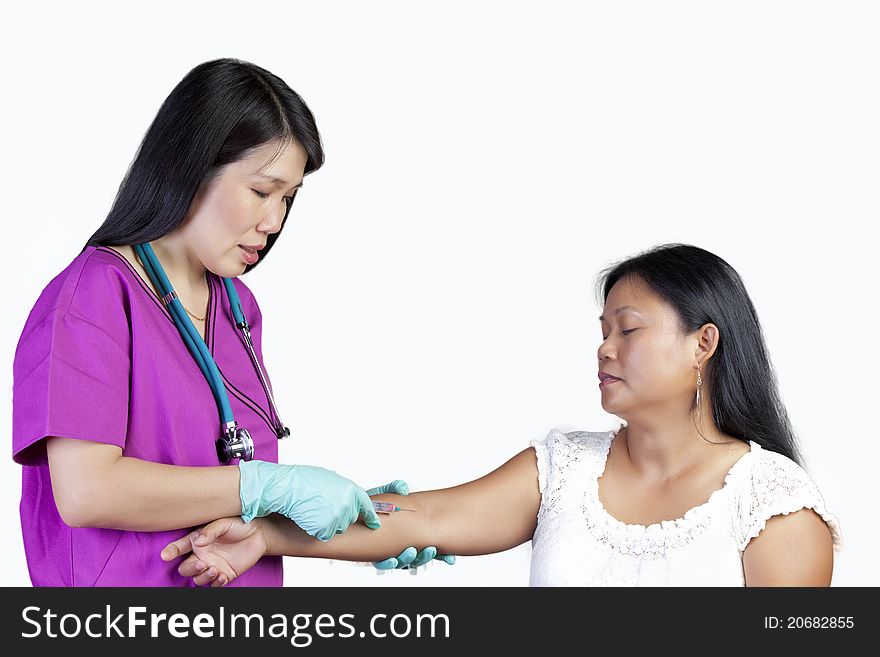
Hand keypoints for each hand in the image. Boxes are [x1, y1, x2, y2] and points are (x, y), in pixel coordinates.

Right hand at [160, 517, 265, 586]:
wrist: (259, 534)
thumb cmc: (239, 524)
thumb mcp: (224, 523)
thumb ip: (210, 532)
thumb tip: (198, 542)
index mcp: (197, 541)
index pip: (179, 548)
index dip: (170, 551)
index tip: (165, 555)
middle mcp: (202, 555)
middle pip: (185, 569)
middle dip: (190, 569)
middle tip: (203, 563)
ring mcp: (212, 566)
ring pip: (197, 579)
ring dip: (203, 577)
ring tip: (215, 569)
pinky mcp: (224, 574)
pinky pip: (214, 585)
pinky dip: (216, 583)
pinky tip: (223, 576)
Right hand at [239, 461, 380, 540]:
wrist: (286, 487)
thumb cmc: (302, 480)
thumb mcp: (328, 478)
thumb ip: (341, 489)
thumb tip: (345, 496)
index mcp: (350, 489)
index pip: (366, 506)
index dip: (371, 516)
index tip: (375, 523)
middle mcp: (348, 504)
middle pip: (348, 519)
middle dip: (338, 517)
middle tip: (321, 507)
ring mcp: (338, 517)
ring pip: (336, 528)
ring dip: (326, 523)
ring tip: (312, 509)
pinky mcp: (326, 529)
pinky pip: (324, 535)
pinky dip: (315, 529)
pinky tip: (307, 517)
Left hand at [366, 479, 456, 570]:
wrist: (353, 511)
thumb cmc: (373, 505)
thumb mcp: (386, 494)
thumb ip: (395, 489)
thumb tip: (403, 488)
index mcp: (411, 534)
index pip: (429, 545)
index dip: (442, 555)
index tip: (450, 559)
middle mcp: (402, 545)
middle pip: (418, 557)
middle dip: (425, 556)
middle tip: (429, 550)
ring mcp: (389, 551)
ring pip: (402, 562)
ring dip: (409, 559)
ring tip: (410, 552)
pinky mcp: (374, 554)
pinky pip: (382, 563)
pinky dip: (388, 562)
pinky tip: (391, 559)